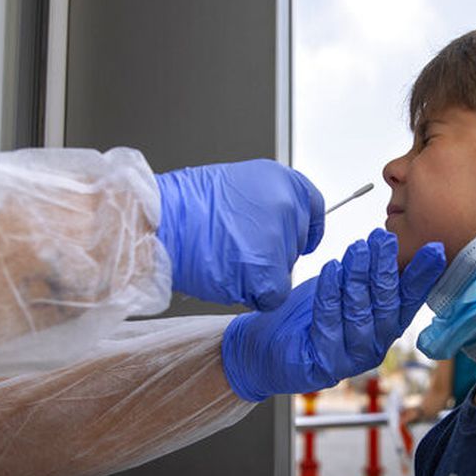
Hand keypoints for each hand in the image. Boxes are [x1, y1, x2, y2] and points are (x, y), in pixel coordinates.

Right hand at [155, 160, 324, 309]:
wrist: (161, 222)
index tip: (304, 240)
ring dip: (260, 273)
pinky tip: (231, 278)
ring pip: (284, 271)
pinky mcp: (269, 272)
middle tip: (238, 248)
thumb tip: (277, 223)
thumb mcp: (236, 186)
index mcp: (282, 180)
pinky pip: (274, 295)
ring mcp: (280, 239)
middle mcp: (287, 206)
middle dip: (273, 252)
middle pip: (297, 244)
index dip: (306, 228)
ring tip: (227, 258)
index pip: (314, 208)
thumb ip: (265, 203)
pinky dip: (255, 295)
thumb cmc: (185, 206)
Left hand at [221, 230, 445, 400]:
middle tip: (384, 239)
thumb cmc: (306, 317)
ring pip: (361, 314)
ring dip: (360, 278)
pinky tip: (331, 269)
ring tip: (358, 249)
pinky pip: (329, 323)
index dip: (422, 275)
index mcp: (384, 327)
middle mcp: (374, 345)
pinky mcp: (325, 365)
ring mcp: (351, 359)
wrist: (264, 348)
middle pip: (387, 306)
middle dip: (386, 269)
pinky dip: (331, 293)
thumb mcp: (342, 289)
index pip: (409, 300)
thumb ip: (366, 275)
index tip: (433, 249)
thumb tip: (386, 240)